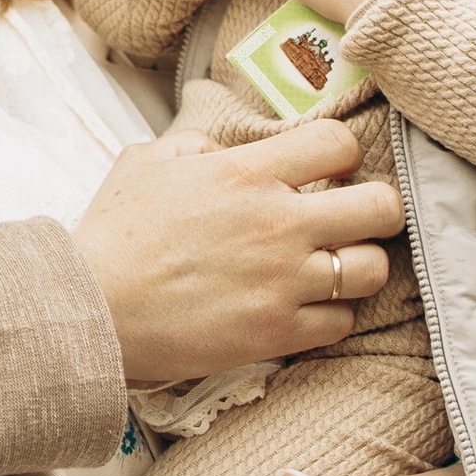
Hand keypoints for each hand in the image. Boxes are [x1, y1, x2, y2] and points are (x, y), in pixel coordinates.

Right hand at [74, 118, 403, 386]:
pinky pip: (343, 322)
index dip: (341, 153)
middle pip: (382, 207)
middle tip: (353, 218)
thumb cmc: (114, 235)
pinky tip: (305, 306)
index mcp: (248, 172)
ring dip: (359, 265)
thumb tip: (221, 149)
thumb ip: (195, 146)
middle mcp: (279, 224)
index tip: (329, 169)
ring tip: (333, 266)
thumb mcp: (145, 162)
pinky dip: (331, 314)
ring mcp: (283, 282)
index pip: (339, 143)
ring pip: (374, 269)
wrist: (93, 310)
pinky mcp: (278, 333)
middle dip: (376, 209)